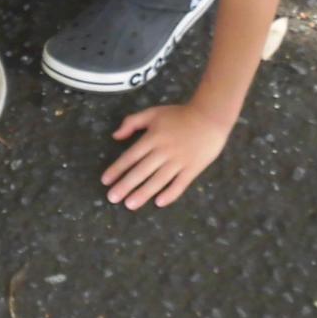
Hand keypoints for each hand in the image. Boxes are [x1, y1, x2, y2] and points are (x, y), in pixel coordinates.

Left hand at [102, 103, 229, 209]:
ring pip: (158, 180)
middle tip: (112, 198)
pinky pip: (180, 184)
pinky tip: (159, 202)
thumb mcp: (153, 113)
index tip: (106, 181)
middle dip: (125, 185)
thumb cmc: (180, 115)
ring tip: (130, 204)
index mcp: (152, 138)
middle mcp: (164, 151)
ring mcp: (179, 161)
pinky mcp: (193, 168)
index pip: (131, 156)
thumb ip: (132, 122)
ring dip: (143, 193)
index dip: (117, 169)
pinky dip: (170, 193)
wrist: (210, 116)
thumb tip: (115, 136)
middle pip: (141, 171)